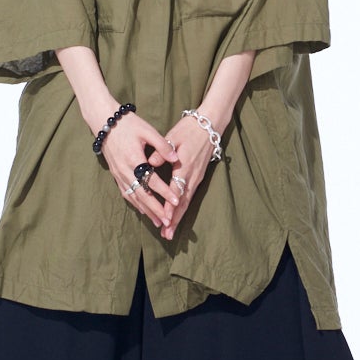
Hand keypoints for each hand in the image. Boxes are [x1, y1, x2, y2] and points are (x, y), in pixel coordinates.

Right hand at [101, 112, 182, 232]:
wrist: (104, 122)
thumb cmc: (128, 124)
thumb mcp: (147, 131)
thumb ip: (162, 145)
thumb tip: (176, 159)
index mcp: (134, 159)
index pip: (152, 180)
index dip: (164, 192)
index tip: (176, 201)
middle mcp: (125, 170)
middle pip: (142, 194)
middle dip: (156, 209)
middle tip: (167, 221)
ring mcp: (119, 174)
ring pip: (134, 197)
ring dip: (146, 211)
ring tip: (158, 222)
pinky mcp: (116, 175)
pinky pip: (126, 193)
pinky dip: (135, 204)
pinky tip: (143, 211)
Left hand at [154, 114, 217, 241]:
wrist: (211, 124)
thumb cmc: (190, 129)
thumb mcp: (173, 137)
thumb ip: (161, 152)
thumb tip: (148, 163)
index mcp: (184, 167)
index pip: (176, 192)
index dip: (169, 207)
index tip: (164, 220)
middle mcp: (192, 176)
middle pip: (183, 203)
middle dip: (174, 219)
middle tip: (167, 235)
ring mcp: (197, 177)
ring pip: (187, 201)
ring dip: (179, 217)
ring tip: (170, 231)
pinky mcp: (198, 176)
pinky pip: (190, 195)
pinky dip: (183, 208)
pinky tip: (177, 215)